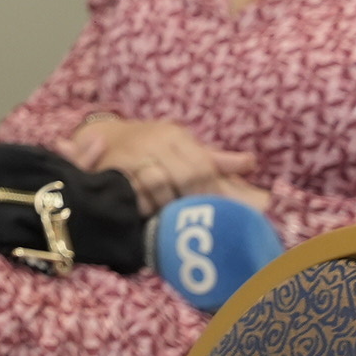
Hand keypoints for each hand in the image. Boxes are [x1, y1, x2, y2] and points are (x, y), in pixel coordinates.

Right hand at [62, 115, 261, 215]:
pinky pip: (135, 191)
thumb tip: (251, 162)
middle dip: (193, 200)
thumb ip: (214, 159)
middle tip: (197, 221)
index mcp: (176, 135)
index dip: (212, 191)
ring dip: (167, 204)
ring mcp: (133, 152)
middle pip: (185, 175)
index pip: (203, 164)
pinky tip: (150, 213)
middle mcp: (155, 140)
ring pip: (160, 183)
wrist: (103, 138)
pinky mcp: (113, 166)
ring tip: (173, 218)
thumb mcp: (181, 147)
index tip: (217, 210)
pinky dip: (144, 205)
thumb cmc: (150, 146)